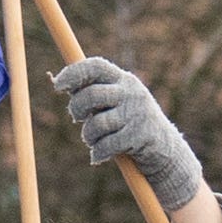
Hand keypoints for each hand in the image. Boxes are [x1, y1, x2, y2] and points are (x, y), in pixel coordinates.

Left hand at [50, 56, 203, 218]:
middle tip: (76, 119)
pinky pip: (107, 145)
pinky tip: (99, 156)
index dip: (74, 73)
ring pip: (97, 123)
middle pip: (92, 95)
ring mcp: (137, 113)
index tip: (58, 85)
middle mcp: (131, 93)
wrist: (164, 149)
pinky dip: (98, 153)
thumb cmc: (129, 123)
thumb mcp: (115, 102)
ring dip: (88, 136)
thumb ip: (92, 93)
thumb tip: (58, 80)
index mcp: (123, 80)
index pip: (96, 66)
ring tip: (92, 141)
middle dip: (76, 109)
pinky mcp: (140, 136)